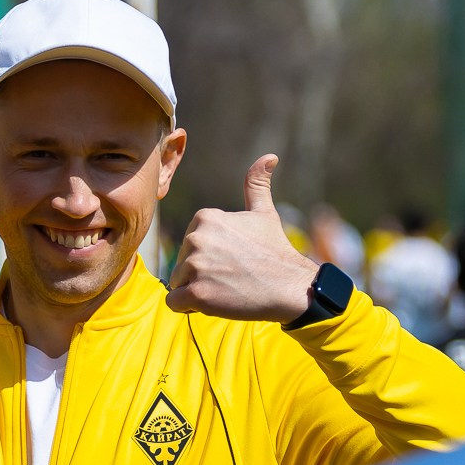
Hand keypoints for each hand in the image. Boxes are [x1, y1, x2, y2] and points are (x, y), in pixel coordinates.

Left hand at [165, 154, 318, 321]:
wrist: (290, 287)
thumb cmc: (275, 251)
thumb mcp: (265, 213)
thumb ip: (257, 185)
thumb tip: (269, 157)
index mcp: (205, 218)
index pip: (189, 244)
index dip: (208, 256)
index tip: (232, 259)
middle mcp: (196, 238)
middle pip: (181, 264)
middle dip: (201, 274)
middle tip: (231, 276)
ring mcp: (195, 266)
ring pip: (178, 283)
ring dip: (197, 291)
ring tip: (226, 288)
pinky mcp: (196, 293)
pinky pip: (174, 302)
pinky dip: (189, 306)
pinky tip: (214, 301)